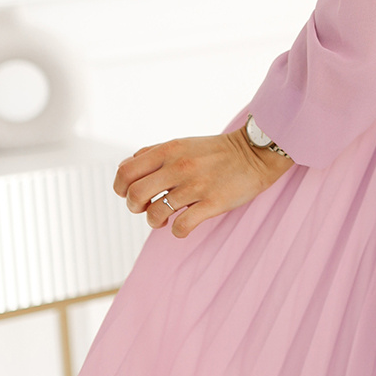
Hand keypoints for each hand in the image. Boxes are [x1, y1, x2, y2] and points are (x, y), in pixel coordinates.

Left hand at [115, 126, 293, 238]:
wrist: (254, 154)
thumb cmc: (215, 152)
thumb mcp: (181, 143)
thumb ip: (152, 154)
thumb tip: (124, 169)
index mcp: (168, 150)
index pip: (125, 172)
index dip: (121, 188)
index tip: (132, 194)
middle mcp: (179, 166)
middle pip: (135, 194)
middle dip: (135, 207)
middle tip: (147, 208)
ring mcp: (196, 185)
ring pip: (156, 213)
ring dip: (155, 221)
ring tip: (166, 218)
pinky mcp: (213, 202)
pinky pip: (182, 226)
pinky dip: (178, 231)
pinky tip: (184, 225)